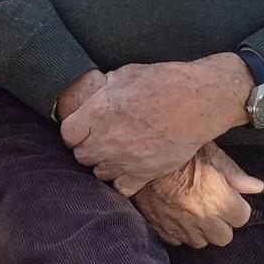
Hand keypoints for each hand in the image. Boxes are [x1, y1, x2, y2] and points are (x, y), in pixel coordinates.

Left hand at [57, 55, 251, 194]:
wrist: (196, 102)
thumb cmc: (161, 82)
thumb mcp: (122, 75)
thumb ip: (102, 92)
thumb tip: (94, 97)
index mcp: (97, 113)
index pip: (67, 134)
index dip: (74, 131)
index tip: (82, 128)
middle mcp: (107, 140)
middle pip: (81, 156)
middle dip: (87, 148)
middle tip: (101, 139)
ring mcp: (126, 159)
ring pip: (99, 173)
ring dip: (104, 164)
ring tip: (115, 153)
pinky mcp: (145, 173)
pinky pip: (122, 188)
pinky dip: (122, 181)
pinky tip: (128, 168)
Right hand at [132, 144, 263, 248]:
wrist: (133, 154)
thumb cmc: (174, 150)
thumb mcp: (208, 151)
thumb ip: (234, 172)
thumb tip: (257, 188)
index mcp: (217, 198)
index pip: (242, 217)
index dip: (236, 205)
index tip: (228, 195)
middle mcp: (201, 218)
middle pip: (224, 236)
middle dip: (221, 222)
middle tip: (212, 204)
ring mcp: (179, 226)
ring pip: (201, 242)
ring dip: (201, 230)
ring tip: (194, 210)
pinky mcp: (160, 229)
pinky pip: (177, 240)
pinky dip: (179, 231)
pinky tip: (176, 214)